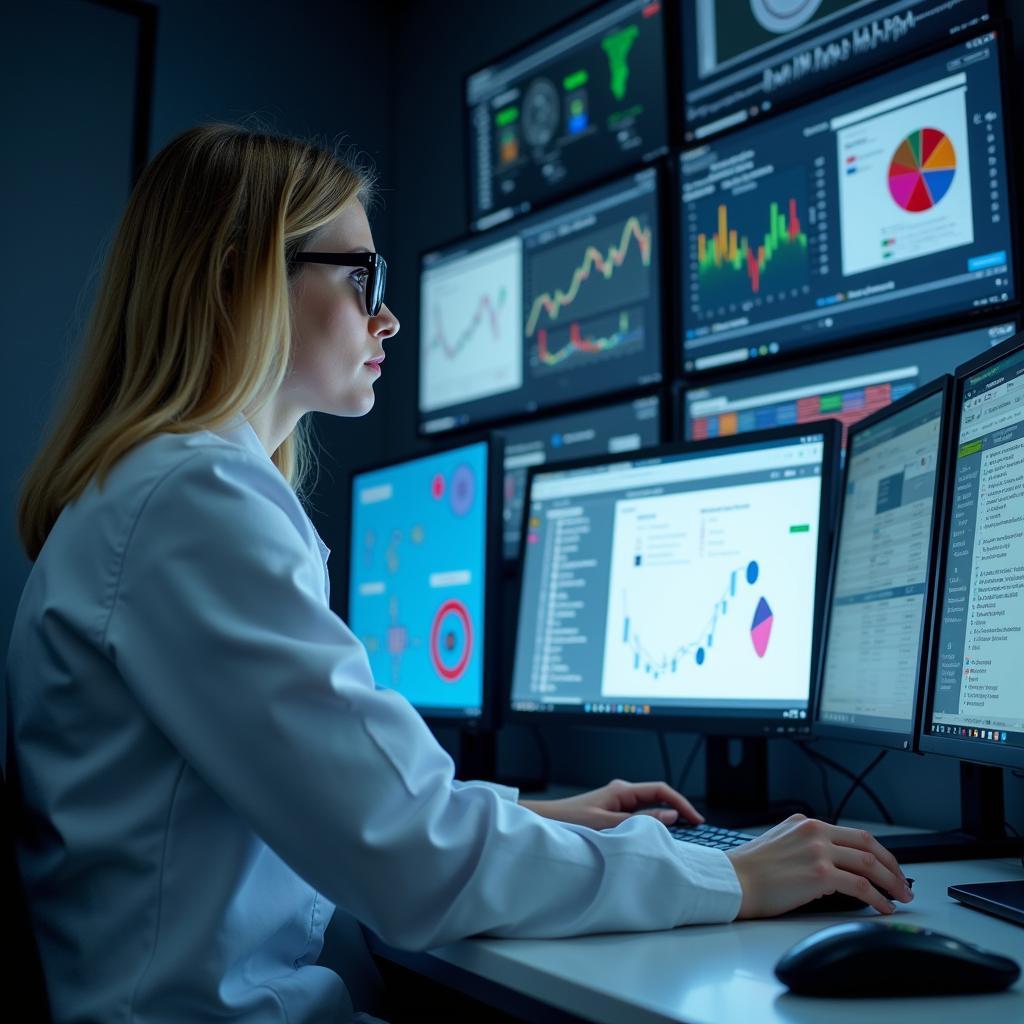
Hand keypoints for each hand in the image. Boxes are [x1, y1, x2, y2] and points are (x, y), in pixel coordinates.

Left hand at [519, 778, 703, 830]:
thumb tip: (671, 816)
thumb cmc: (571, 821)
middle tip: (696, 828)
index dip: (682, 804)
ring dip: (665, 819)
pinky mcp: (612, 812)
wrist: (547, 822)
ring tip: (681, 835)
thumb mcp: (608, 824)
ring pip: (650, 808)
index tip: (696, 819)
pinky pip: (639, 815)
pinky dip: (652, 824)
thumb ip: (640, 821)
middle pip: (658, 798)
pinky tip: (656, 837)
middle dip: (678, 811)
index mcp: (622, 790)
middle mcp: (622, 793)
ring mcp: (617, 802)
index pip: (661, 791)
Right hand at [725, 814, 913, 917]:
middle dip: (892, 865)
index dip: (878, 852)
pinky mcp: (820, 874)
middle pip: (868, 844)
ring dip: (892, 882)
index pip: (853, 834)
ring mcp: (818, 851)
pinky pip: (861, 886)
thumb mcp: (779, 843)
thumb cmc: (749, 870)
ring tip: (901, 897)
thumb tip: (831, 866)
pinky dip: (878, 898)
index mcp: (805, 823)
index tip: (887, 866)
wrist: (732, 881)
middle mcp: (815, 832)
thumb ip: (806, 846)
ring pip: (870, 863)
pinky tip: (883, 907)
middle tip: (902, 882)